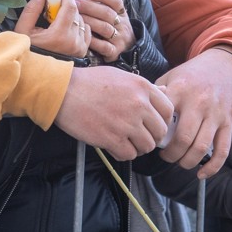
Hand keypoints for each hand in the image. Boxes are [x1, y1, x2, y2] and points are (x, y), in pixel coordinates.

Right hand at [15, 0, 88, 56]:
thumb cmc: (27, 51)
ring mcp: (80, 47)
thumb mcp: (23, 30)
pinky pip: (86, 30)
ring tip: (57, 20)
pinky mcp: (83, 51)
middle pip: (76, 12)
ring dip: (70, 15)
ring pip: (80, 20)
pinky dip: (77, 25)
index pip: (69, 6)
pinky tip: (66, 28)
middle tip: (53, 5)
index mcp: (59, 36)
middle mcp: (73, 41)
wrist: (33, 72)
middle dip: (65, 4)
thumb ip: (32, 9)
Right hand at [53, 66, 171, 159]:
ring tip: (126, 141)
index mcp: (143, 87)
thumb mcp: (121, 76)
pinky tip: (114, 145)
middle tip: (139, 136)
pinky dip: (123, 153)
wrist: (63, 90)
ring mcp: (126, 123)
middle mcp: (139, 105)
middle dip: (151, 136)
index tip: (153, 125)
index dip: (162, 120)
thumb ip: (142, 88)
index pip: (168, 110)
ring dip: (138, 147)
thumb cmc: (89, 82)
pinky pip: (129, 155)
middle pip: (160, 131)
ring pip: (146, 146)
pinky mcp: (112, 138)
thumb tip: (163, 95)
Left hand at [77, 0, 132, 61]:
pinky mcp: (114, 51)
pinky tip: (84, 35)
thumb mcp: (114, 15)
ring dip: (90, 21)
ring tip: (78, 17)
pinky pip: (103, 46)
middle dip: (90, 7)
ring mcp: (119, 38)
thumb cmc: (113, 28)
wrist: (129, 48)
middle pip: (107, 13)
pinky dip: (93, 41)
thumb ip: (101, 6)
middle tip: (77, 4)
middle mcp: (122, 24)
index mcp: (121, 13)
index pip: (115, 1)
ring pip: (105, 28)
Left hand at [155, 48, 231, 177]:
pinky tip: (201, 173)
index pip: (163, 118)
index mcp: (180, 90)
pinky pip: (222, 150)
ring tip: (180, 161)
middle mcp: (199, 103)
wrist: (226, 65)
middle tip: (165, 156)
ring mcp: (216, 114)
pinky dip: (212, 167)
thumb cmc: (194, 74)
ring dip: (187, 161)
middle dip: (171, 155)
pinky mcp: (229, 123)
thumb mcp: (172, 76)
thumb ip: (157, 94)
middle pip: (183, 139)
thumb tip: (143, 114)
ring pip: (201, 147)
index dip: (154, 134)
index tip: (150, 139)